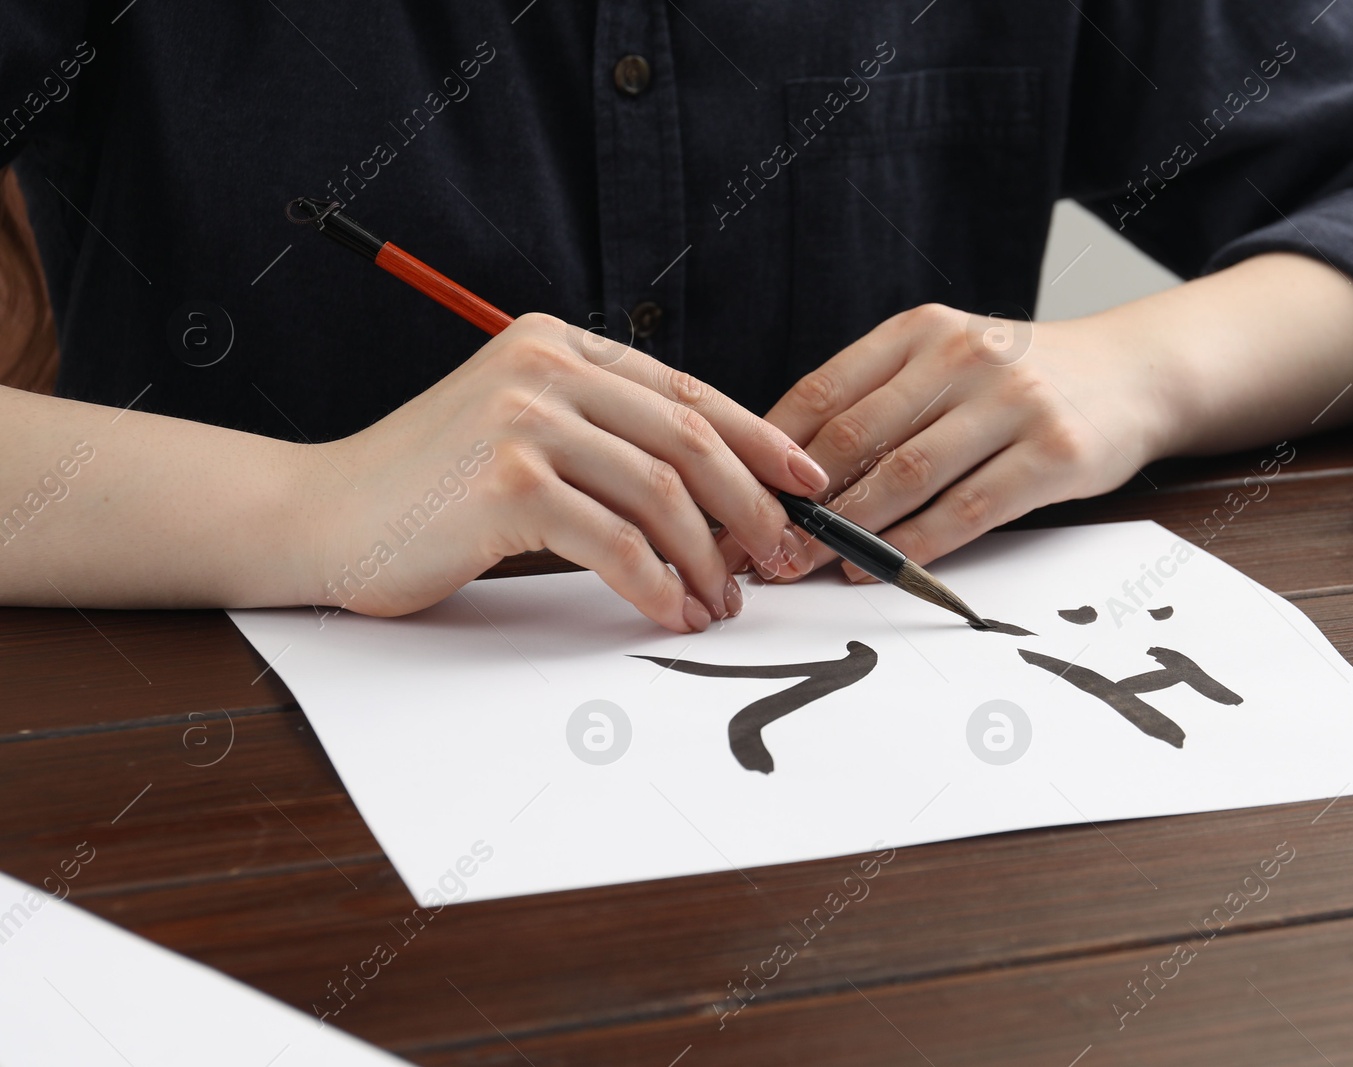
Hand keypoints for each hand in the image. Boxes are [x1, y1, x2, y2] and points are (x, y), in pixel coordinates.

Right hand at [302, 313, 828, 630]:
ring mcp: (526, 422)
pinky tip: (669, 611)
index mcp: (556, 345)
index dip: (759, 439)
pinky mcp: (509, 485)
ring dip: (707, 560)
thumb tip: (710, 492)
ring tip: (720, 603)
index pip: (687, 389)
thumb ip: (599, 436)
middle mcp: (545, 369)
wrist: (320, 516)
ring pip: (663, 494)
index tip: (806, 484)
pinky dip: (657, 585)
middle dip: (749, 507)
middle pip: (690, 438)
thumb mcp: (520, 433)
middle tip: (778, 559)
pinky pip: (618, 544)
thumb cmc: (428, 489)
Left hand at [731, 303, 1175, 580]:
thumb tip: (784, 468)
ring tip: (804, 563)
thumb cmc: (1023, 379)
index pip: (823, 391)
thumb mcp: (948, 360)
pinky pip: (967, 509)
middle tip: (758, 546)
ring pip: (905, 476)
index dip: (768, 451)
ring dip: (846, 529)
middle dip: (797, 501)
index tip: (735, 496)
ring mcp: (1013, 402)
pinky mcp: (1054, 453)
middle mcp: (963, 356)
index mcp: (922, 330)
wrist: (1136, 372)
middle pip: (855, 437)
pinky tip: (877, 566)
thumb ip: (879, 398)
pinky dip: (913, 545)